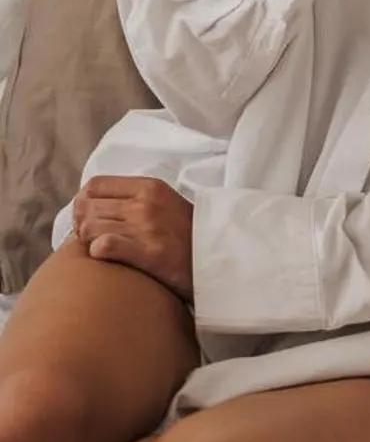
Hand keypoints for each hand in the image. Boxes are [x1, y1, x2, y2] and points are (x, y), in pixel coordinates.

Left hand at [73, 176, 194, 300]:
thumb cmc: (186, 231)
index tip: (87, 216)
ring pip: (90, 227)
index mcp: (148, 186)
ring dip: (87, 240)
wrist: (216, 254)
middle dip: (80, 223)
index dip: (83, 201)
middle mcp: (144, 203)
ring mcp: (145, 228)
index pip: (94, 185)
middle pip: (87, 206)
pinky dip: (97, 252)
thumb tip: (97, 202)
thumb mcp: (164, 201)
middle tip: (88, 237)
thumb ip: (135, 197)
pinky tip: (106, 257)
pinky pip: (104, 247)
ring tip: (97, 248)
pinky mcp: (147, 253)